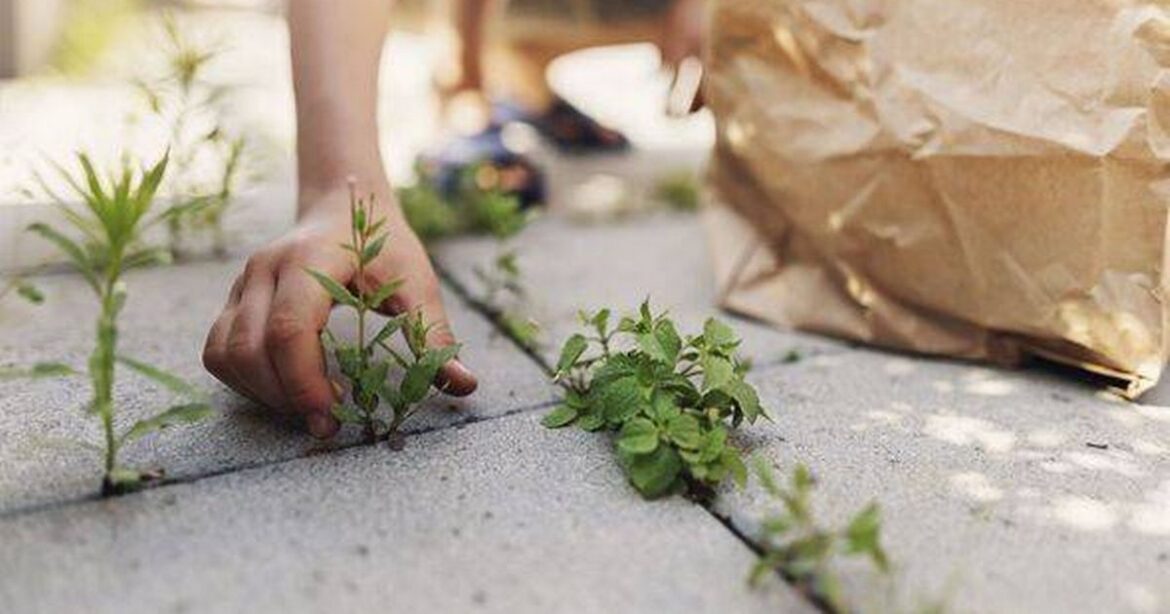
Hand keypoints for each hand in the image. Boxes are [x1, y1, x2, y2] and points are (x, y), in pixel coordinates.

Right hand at [202, 184, 476, 437]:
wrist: (344, 203)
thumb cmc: (383, 244)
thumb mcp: (417, 281)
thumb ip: (435, 334)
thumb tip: (464, 386)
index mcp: (309, 259)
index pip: (292, 329)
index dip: (306, 383)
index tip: (333, 418)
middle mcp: (265, 269)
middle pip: (251, 348)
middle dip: (284, 397)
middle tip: (326, 423)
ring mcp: (242, 283)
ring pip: (226, 354)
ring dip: (262, 393)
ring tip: (307, 405)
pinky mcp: (232, 300)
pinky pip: (218, 351)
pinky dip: (244, 381)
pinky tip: (284, 388)